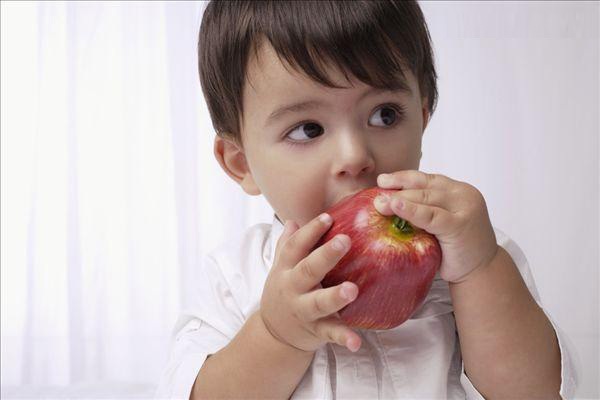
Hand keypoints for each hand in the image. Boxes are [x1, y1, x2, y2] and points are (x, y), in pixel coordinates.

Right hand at [260, 213, 361, 352]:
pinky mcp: (315, 330)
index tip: (328, 217)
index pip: (295, 246)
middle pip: (308, 269)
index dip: (310, 231)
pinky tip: (356, 341)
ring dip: (334, 296)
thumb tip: (292, 220)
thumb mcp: (280, 268)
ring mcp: (303, 310)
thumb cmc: (283, 292)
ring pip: (318, 303)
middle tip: (345, 240)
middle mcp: (293, 288)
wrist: (273, 334)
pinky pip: (329, 333)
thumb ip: (286, 245)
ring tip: (352, 290)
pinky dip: (343, 337)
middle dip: (325, 256)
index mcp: (286, 270)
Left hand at [373, 170, 499, 282]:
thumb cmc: (455, 249)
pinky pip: (431, 216)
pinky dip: (412, 211)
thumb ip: (422, 212)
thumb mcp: (438, 224)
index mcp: (456, 190)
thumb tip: (386, 204)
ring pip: (426, 198)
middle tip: (375, 194)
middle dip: (397, 189)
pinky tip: (396, 207)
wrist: (481, 272)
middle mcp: (462, 194)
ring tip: (380, 203)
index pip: (425, 179)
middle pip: (423, 187)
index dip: (402, 178)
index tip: (382, 180)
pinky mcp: (460, 224)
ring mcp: (463, 208)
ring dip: (400, 199)